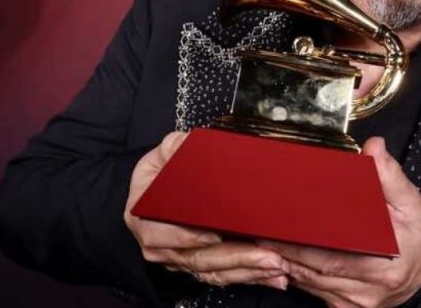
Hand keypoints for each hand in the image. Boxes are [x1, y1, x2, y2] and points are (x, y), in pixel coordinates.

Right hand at [124, 131, 288, 289]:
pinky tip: (272, 275)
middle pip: (196, 258)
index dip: (187, 237)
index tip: (214, 236)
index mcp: (144, 218)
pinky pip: (222, 276)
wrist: (160, 188)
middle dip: (235, 259)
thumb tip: (187, 144)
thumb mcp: (163, 153)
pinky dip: (249, 276)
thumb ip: (174, 147)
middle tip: (267, 255)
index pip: (160, 235)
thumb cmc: (162, 172)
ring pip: (213, 271)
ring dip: (247, 270)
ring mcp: (179, 258)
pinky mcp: (198, 265)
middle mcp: (159, 245)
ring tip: (276, 266)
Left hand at [261, 137, 420, 306]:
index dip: (303, 246)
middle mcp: (368, 288)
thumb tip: (374, 148)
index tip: (281, 230)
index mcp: (385, 264)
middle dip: (286, 252)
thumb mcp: (413, 204)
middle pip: (316, 272)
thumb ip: (390, 176)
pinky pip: (316, 293)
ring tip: (266, 243)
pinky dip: (299, 277)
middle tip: (261, 233)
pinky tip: (285, 261)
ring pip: (311, 284)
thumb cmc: (420, 240)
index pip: (334, 256)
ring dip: (288, 264)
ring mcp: (356, 302)